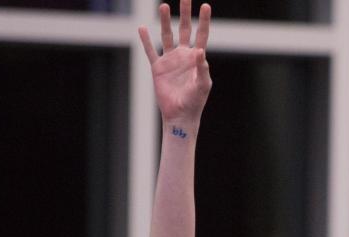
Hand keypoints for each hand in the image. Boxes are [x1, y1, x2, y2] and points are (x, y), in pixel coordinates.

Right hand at [138, 1, 211, 126]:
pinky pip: (150, 51)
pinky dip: (145, 40)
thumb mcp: (203, 85)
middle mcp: (183, 55)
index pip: (201, 35)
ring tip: (163, 5)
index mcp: (196, 58)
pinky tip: (142, 28)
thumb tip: (200, 51)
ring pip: (166, 35)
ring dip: (165, 21)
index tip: (206, 6)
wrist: (180, 115)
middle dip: (185, 13)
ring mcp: (170, 60)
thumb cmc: (195, 102)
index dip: (203, 21)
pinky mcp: (158, 68)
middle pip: (184, 29)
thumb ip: (202, 68)